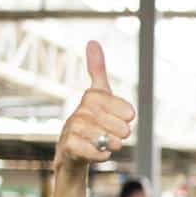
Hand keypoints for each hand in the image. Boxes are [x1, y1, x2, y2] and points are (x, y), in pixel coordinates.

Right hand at [54, 41, 136, 170]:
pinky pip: (94, 152)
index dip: (126, 116)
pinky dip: (101, 155)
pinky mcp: (69, 147)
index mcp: (92, 98)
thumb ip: (97, 70)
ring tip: (106, 143)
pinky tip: (98, 152)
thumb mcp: (98, 95)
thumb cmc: (90, 121)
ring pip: (107, 139)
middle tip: (114, 134)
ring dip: (112, 144)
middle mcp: (80, 111)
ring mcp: (73, 129)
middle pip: (119, 126)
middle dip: (121, 133)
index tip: (122, 117)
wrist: (72, 152)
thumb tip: (91, 41)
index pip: (125, 109)